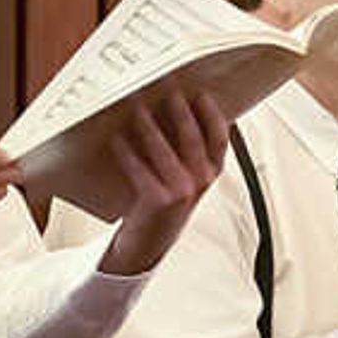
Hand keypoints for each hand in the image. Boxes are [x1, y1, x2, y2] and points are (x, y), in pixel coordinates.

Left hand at [92, 86, 237, 277]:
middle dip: (180, 111)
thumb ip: (188, 154)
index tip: (201, 94)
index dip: (213, 115)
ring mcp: (181, 192)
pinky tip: (117, 139)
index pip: (220, 139)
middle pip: (193, 137)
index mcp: (210, 175)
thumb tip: (175, 115)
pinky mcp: (158, 200)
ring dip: (149, 126)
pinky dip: (126, 152)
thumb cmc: (162, 209)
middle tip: (167, 93)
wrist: (148, 244)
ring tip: (137, 110)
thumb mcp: (185, 182)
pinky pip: (139, 168)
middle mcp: (200, 182)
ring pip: (165, 148)